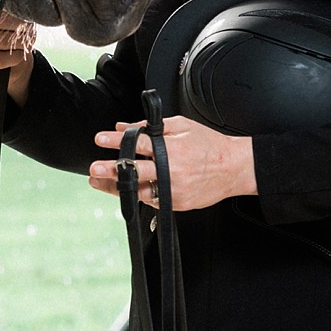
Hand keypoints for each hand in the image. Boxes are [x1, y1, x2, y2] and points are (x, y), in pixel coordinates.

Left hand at [87, 115, 256, 210]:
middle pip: (135, 171)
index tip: (100, 138)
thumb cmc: (210, 145)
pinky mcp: (177, 204)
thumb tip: (123, 126)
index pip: (138, 143)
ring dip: (118, 187)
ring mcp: (174, 190)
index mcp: (171, 149)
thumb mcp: (180, 126)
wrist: (235, 169)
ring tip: (99, 182)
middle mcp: (171, 171)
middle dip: (111, 170)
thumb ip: (149, 126)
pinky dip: (139, 194)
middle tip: (95, 168)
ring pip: (139, 191)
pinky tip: (126, 189)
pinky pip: (152, 200)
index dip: (116, 140)